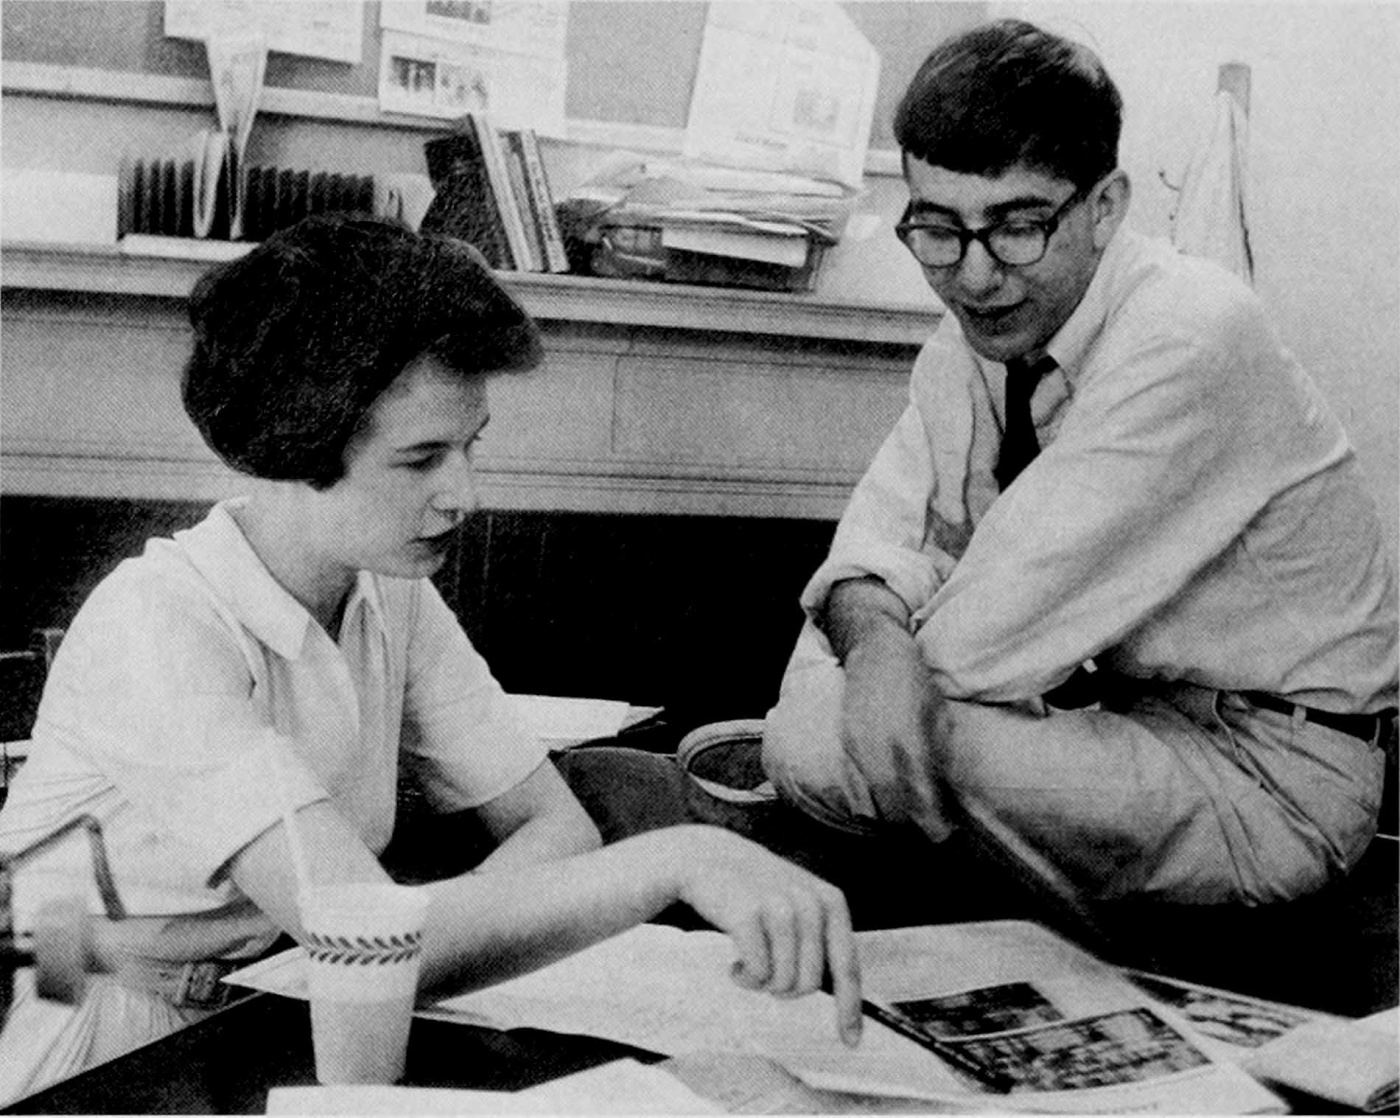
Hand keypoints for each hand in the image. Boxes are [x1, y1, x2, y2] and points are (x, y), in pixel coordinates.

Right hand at [670, 827, 862, 1046]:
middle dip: (784, 988)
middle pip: (809, 984)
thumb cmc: (756, 889)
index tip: (851, 1041)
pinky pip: (757, 975)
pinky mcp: (749, 915)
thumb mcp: (799, 901)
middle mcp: (810, 903)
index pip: (847, 966)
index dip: (849, 1009)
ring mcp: (780, 907)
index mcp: (831, 901)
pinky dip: (744, 977)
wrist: (709, 856)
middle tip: (766, 969)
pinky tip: (734, 960)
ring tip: (748, 959)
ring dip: (761, 982)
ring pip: (782, 982)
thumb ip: (821, 938)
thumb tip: (842, 994)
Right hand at [840, 624, 952, 840]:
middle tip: (930, 828)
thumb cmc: (913, 680)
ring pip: (874, 799)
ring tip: (910, 814)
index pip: (920, 795)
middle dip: (911, 824)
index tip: (944, 833)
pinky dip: (875, 795)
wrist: (874, 652)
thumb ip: (941, 753)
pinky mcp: (848, 743)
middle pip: (894, 807)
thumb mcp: (939, 713)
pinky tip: (889, 792)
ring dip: (892, 813)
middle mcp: (882, 747)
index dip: (932, 821)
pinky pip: (860, 782)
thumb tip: (949, 791)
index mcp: (910, 739)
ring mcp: (860, 746)